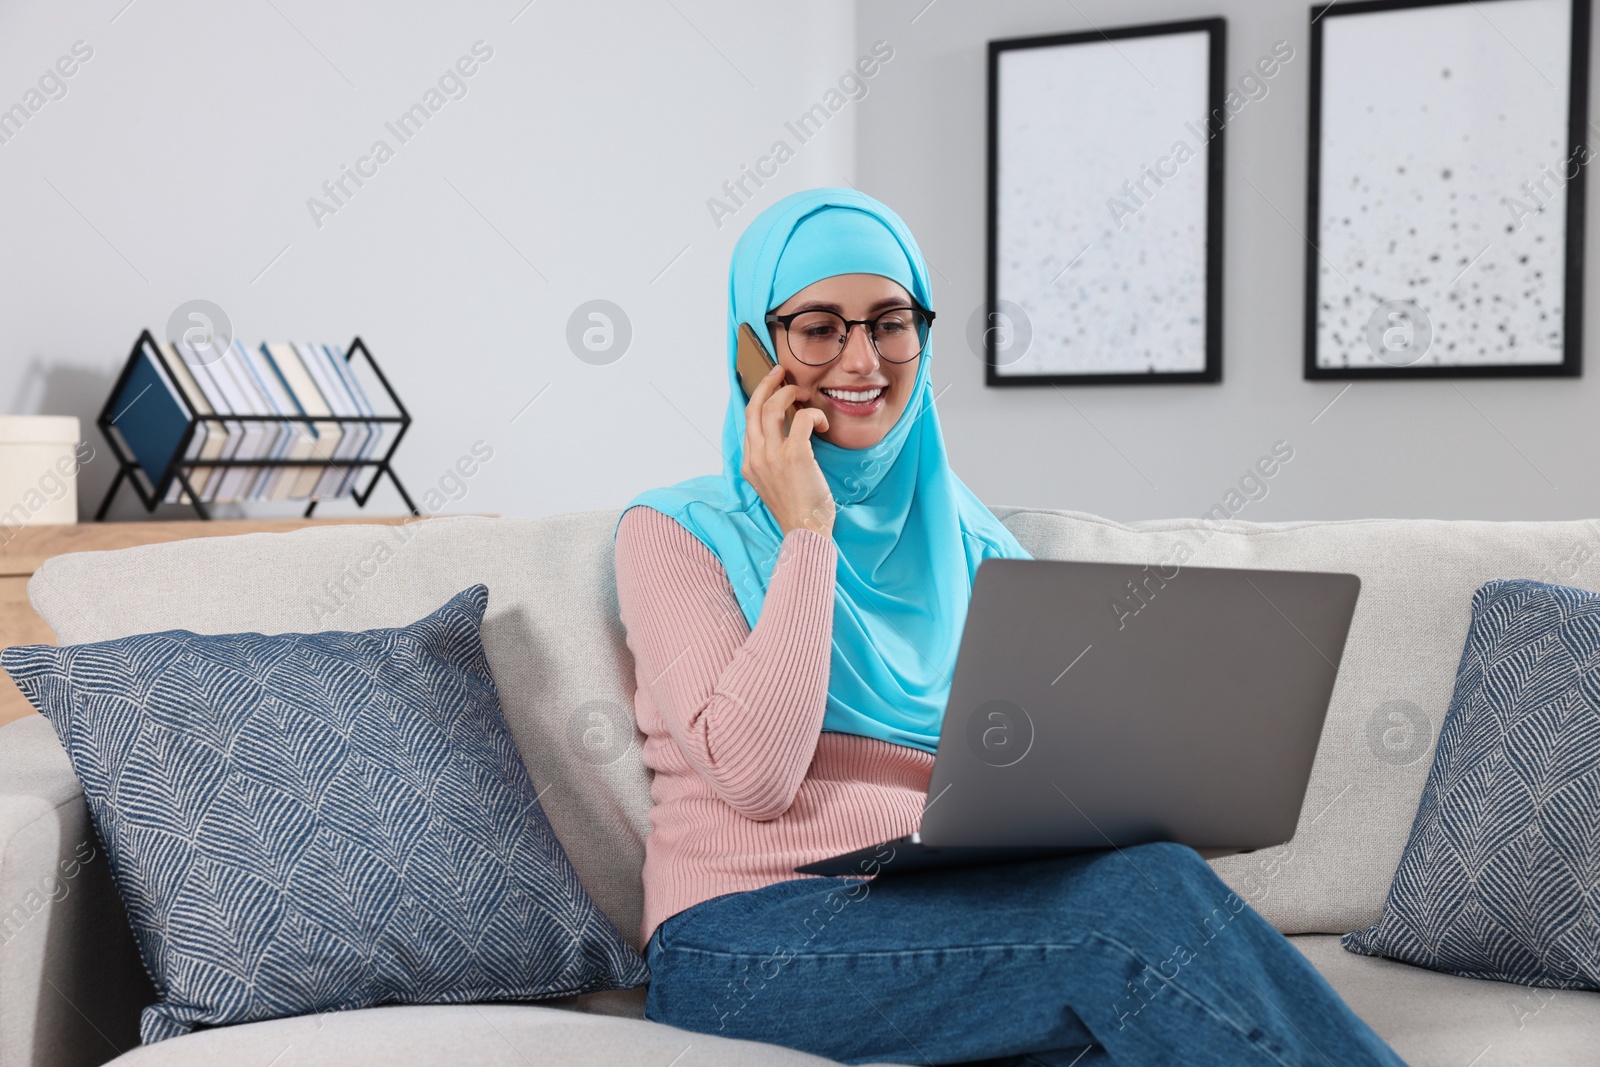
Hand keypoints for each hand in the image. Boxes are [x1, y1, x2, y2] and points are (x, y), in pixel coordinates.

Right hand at [740, 363, 835, 538]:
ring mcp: (773, 455)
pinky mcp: (795, 455)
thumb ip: (771, 462)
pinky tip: (823, 425)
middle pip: (755, 407)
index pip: (748, 422)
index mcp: (749, 464)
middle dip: (768, 384)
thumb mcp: (773, 484)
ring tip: (803, 392)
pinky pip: (802, 419)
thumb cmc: (797, 510)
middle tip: (782, 373)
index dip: (760, 399)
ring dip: (790, 393)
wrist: (805, 532)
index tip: (772, 387)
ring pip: (774, 407)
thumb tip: (784, 438)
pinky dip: (814, 414)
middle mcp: (756, 457)